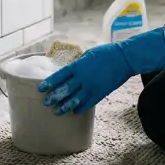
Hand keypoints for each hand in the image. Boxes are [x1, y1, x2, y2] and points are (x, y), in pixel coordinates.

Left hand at [38, 27, 164, 114]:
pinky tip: (74, 111)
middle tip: (46, 103)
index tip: (41, 89)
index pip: (59, 76)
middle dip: (54, 97)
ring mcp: (92, 87)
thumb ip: (77, 64)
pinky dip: (80, 108)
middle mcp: (83, 77)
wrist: (124, 59)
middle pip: (65, 90)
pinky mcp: (100, 93)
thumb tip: (68, 72)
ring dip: (64, 106)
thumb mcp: (87, 54)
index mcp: (78, 65)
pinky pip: (88, 103)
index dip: (49, 83)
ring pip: (75, 100)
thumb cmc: (105, 53)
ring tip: (57, 111)